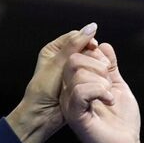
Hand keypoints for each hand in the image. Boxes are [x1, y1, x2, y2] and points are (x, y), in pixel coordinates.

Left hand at [6, 23, 99, 142]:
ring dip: (96, 65)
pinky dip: (97, 75)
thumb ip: (74, 46)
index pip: (75, 37)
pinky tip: (101, 80)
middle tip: (99, 61)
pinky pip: (92, 74)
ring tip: (101, 71)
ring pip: (90, 61)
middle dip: (93, 53)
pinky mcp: (79, 82)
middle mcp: (62, 58)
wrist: (41, 116)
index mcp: (53, 50)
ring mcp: (71, 71)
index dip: (86, 40)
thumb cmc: (44, 90)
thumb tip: (93, 26)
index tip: (93, 47)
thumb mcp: (58, 65)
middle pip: (85, 48)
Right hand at [60, 41, 143, 142]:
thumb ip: (110, 67)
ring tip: (110, 94)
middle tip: (109, 80)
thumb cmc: (122, 121)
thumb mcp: (117, 86)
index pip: (76, 55)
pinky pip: (80, 91)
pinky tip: (110, 100)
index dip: (94, 53)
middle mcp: (69, 94)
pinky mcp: (76, 116)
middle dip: (97, 63)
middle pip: (73, 60)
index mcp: (77, 85)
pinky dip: (99, 90)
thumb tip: (103, 45)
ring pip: (76, 73)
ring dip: (101, 80)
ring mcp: (70, 105)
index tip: (109, 65)